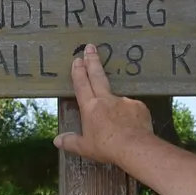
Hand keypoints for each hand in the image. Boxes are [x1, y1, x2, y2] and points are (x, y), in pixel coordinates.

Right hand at [53, 44, 154, 166]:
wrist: (135, 147)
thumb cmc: (106, 147)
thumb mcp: (85, 147)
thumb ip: (70, 142)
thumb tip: (57, 141)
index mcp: (91, 107)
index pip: (82, 85)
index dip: (78, 72)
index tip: (77, 59)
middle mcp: (107, 100)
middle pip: (97, 76)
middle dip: (93, 61)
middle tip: (90, 47)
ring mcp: (124, 101)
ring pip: (117, 99)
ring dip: (115, 106)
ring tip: (117, 124)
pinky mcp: (139, 106)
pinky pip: (132, 109)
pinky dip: (130, 116)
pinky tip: (131, 127)